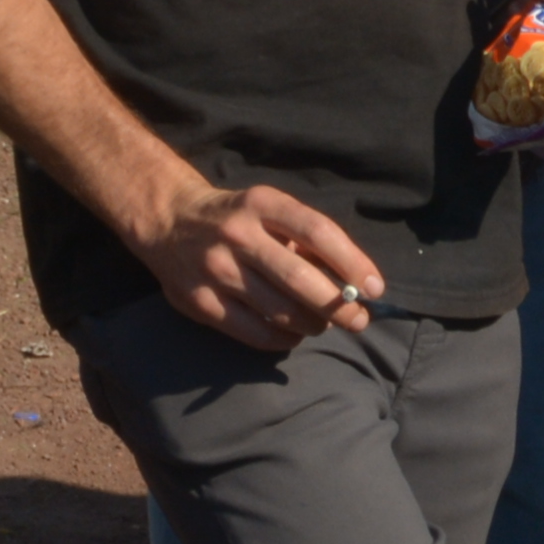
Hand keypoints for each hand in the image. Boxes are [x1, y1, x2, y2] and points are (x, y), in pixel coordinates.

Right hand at [126, 172, 386, 353]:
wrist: (168, 220)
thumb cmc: (237, 218)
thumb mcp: (268, 211)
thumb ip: (304, 240)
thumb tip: (352, 282)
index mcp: (262, 204)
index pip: (318, 231)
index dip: (352, 262)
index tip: (375, 287)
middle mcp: (237, 234)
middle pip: (300, 279)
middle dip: (339, 306)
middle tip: (359, 321)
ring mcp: (215, 269)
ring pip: (279, 311)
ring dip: (313, 324)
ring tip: (323, 324)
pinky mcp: (200, 301)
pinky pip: (254, 332)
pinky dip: (283, 340)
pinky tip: (293, 335)